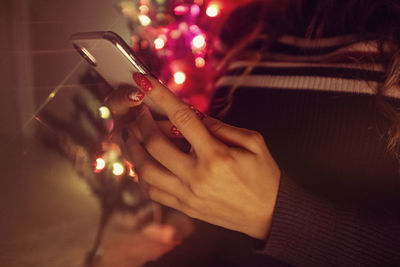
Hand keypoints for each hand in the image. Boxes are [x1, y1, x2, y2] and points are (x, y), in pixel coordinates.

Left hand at [124, 73, 280, 238]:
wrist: (269, 214)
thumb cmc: (264, 176)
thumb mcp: (252, 142)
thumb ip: (221, 127)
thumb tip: (192, 116)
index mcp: (216, 155)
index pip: (182, 118)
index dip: (160, 96)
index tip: (144, 81)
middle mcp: (197, 176)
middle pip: (154, 145)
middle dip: (141, 123)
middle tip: (139, 113)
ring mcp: (188, 194)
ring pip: (145, 171)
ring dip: (134, 150)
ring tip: (131, 136)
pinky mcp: (185, 208)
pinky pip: (152, 192)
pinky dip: (141, 175)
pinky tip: (143, 163)